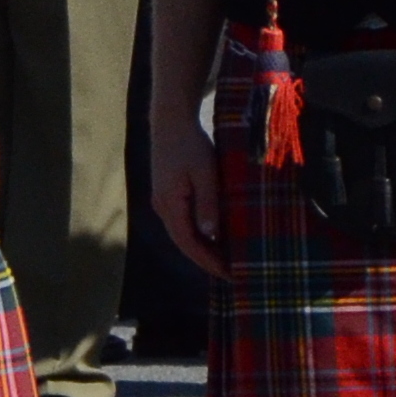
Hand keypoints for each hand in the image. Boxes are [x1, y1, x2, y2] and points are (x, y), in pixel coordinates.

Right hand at [151, 103, 224, 276]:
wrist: (170, 122)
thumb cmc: (190, 145)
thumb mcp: (205, 173)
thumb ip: (207, 204)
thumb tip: (211, 235)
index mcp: (170, 205)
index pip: (189, 244)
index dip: (209, 262)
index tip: (230, 275)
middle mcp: (162, 208)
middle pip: (184, 243)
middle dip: (207, 260)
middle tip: (233, 273)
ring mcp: (162, 202)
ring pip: (182, 234)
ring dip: (202, 249)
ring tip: (226, 259)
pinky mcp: (167, 195)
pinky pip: (182, 223)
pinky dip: (198, 235)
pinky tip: (213, 237)